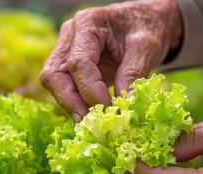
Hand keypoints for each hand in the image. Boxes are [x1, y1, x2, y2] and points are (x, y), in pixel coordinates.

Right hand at [40, 0, 181, 121]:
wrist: (145, 21)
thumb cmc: (146, 28)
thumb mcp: (147, 48)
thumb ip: (133, 75)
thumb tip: (124, 107)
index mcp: (88, 23)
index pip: (78, 62)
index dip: (90, 90)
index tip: (109, 110)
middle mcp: (70, 36)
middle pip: (55, 75)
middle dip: (71, 103)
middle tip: (93, 124)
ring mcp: (67, 51)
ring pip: (55, 84)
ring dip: (72, 106)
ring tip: (95, 123)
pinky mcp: (70, 66)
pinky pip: (65, 88)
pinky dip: (77, 104)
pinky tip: (93, 115)